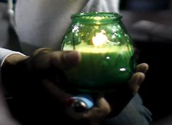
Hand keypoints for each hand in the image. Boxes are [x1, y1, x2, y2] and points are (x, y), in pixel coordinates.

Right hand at [2, 49, 148, 123]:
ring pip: (113, 104)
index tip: (117, 87)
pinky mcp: (90, 98)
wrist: (30, 75)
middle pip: (110, 110)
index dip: (109, 104)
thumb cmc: (35, 69)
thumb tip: (78, 57)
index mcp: (69, 108)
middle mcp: (81, 111)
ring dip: (128, 89)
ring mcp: (87, 105)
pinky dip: (122, 85)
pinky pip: (110, 97)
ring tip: (141, 69)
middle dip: (127, 93)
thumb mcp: (44, 62)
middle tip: (139, 72)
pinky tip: (132, 69)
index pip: (94, 115)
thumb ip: (59, 60)